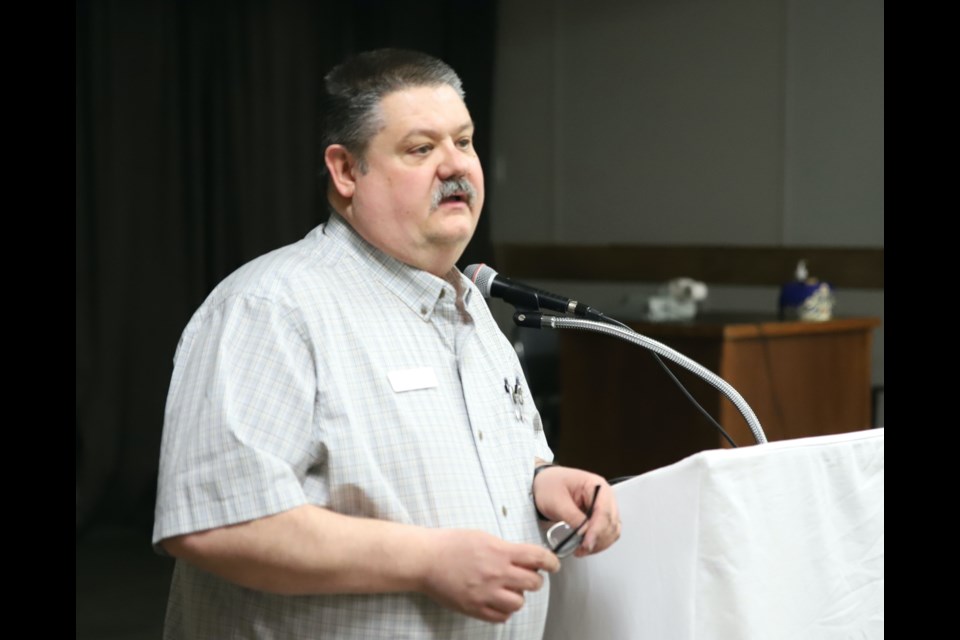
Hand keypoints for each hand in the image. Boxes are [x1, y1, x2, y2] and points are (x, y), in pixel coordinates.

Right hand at [419, 528, 559, 622]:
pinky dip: (503, 610)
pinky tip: (496, 600)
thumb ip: (505, 548)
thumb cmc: (451, 544)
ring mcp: (486, 594)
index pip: (538, 558)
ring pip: (519, 602)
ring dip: (518, 596)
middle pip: (534, 583)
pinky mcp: (476, 609)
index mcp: (500, 552)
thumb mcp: (483, 537)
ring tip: (507, 589)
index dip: (551, 562)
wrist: (426, 560)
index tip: (553, 565)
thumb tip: (524, 558)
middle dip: (534, 579)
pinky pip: (502, 617)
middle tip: (527, 576)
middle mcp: (497, 574)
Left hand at [533, 465, 620, 556]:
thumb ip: (573, 518)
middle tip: (581, 549)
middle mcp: (604, 496)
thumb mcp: (557, 501)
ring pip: (612, 530)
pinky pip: (606, 533)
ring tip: (581, 549)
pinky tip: (585, 545)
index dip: (597, 530)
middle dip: (598, 539)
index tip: (587, 543)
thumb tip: (584, 534)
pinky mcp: (599, 517)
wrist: (542, 484)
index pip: (604, 511)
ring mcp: (604, 507)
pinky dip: (598, 542)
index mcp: (596, 485)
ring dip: (599, 543)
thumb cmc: (549, 486)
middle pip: (611, 522)